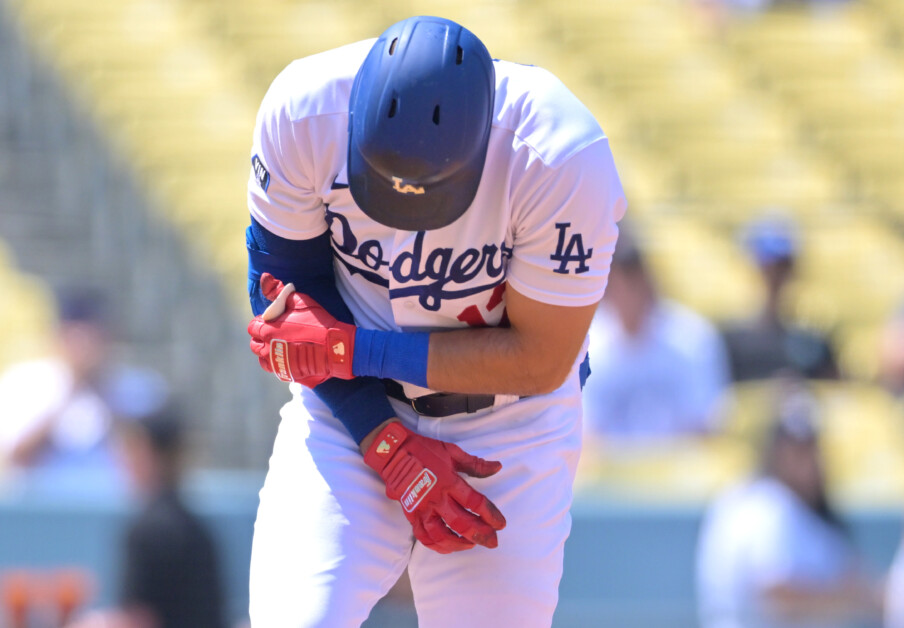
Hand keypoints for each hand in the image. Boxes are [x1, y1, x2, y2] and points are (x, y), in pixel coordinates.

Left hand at [247, 273, 355, 386]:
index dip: (262, 323)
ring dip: (268, 353)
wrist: (336, 348)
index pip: (253, 327)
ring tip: (281, 347)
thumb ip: (279, 292)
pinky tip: (290, 357)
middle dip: (262, 338)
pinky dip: (280, 364)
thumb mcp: (301, 301)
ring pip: (263, 360)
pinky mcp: (288, 375)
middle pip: (255, 345)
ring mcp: (278, 365)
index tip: (274, 321)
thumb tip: (265, 278)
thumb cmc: (319, 322)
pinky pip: (277, 370)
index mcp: (268, 331)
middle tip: (277, 333)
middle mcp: (268, 350)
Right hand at [363, 421, 505, 553]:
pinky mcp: (411, 514)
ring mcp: (422, 509)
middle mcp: (436, 499)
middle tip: (492, 542)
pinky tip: (448, 547)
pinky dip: (436, 546)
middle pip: (461, 524)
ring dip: (459, 544)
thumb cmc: (424, 450)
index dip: (491, 515)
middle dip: (480, 535)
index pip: (475, 503)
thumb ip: (475, 464)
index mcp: (449, 482)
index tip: (501, 523)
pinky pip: (423, 536)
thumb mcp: (452, 452)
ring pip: (441, 535)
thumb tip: (497, 467)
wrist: (393, 452)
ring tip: (471, 545)